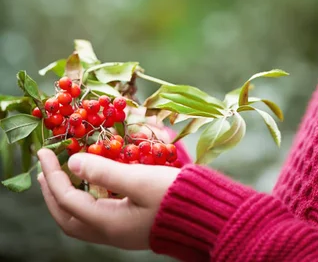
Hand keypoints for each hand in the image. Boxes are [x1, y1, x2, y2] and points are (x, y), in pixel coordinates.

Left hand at [37, 148, 180, 249]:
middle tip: (44, 168)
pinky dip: (84, 199)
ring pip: (80, 220)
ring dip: (65, 197)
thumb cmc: (174, 196)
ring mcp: (120, 231)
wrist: (206, 217)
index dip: (52, 175)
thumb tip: (74, 162)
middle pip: (67, 217)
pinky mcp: (130, 226)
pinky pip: (96, 217)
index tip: (44, 152)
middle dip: (51, 192)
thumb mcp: (140, 180)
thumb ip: (105, 171)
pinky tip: (91, 183)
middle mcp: (110, 231)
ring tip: (62, 174)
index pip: (67, 198)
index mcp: (108, 222)